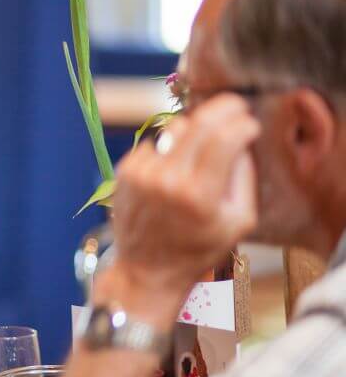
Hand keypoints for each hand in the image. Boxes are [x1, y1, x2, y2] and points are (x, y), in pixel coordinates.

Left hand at [108, 94, 259, 315]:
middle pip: (199, 123)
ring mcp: (142, 174)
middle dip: (222, 109)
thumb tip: (242, 140)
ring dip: (194, 131)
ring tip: (200, 153)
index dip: (242, 122)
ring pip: (175, 129)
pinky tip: (172, 172)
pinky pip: (156, 143)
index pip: (223, 138)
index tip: (250, 122)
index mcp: (199, 196)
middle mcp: (167, 181)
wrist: (147, 270)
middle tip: (235, 106)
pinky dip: (169, 149)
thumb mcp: (239, 223)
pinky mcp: (125, 171)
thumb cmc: (198, 249)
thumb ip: (245, 178)